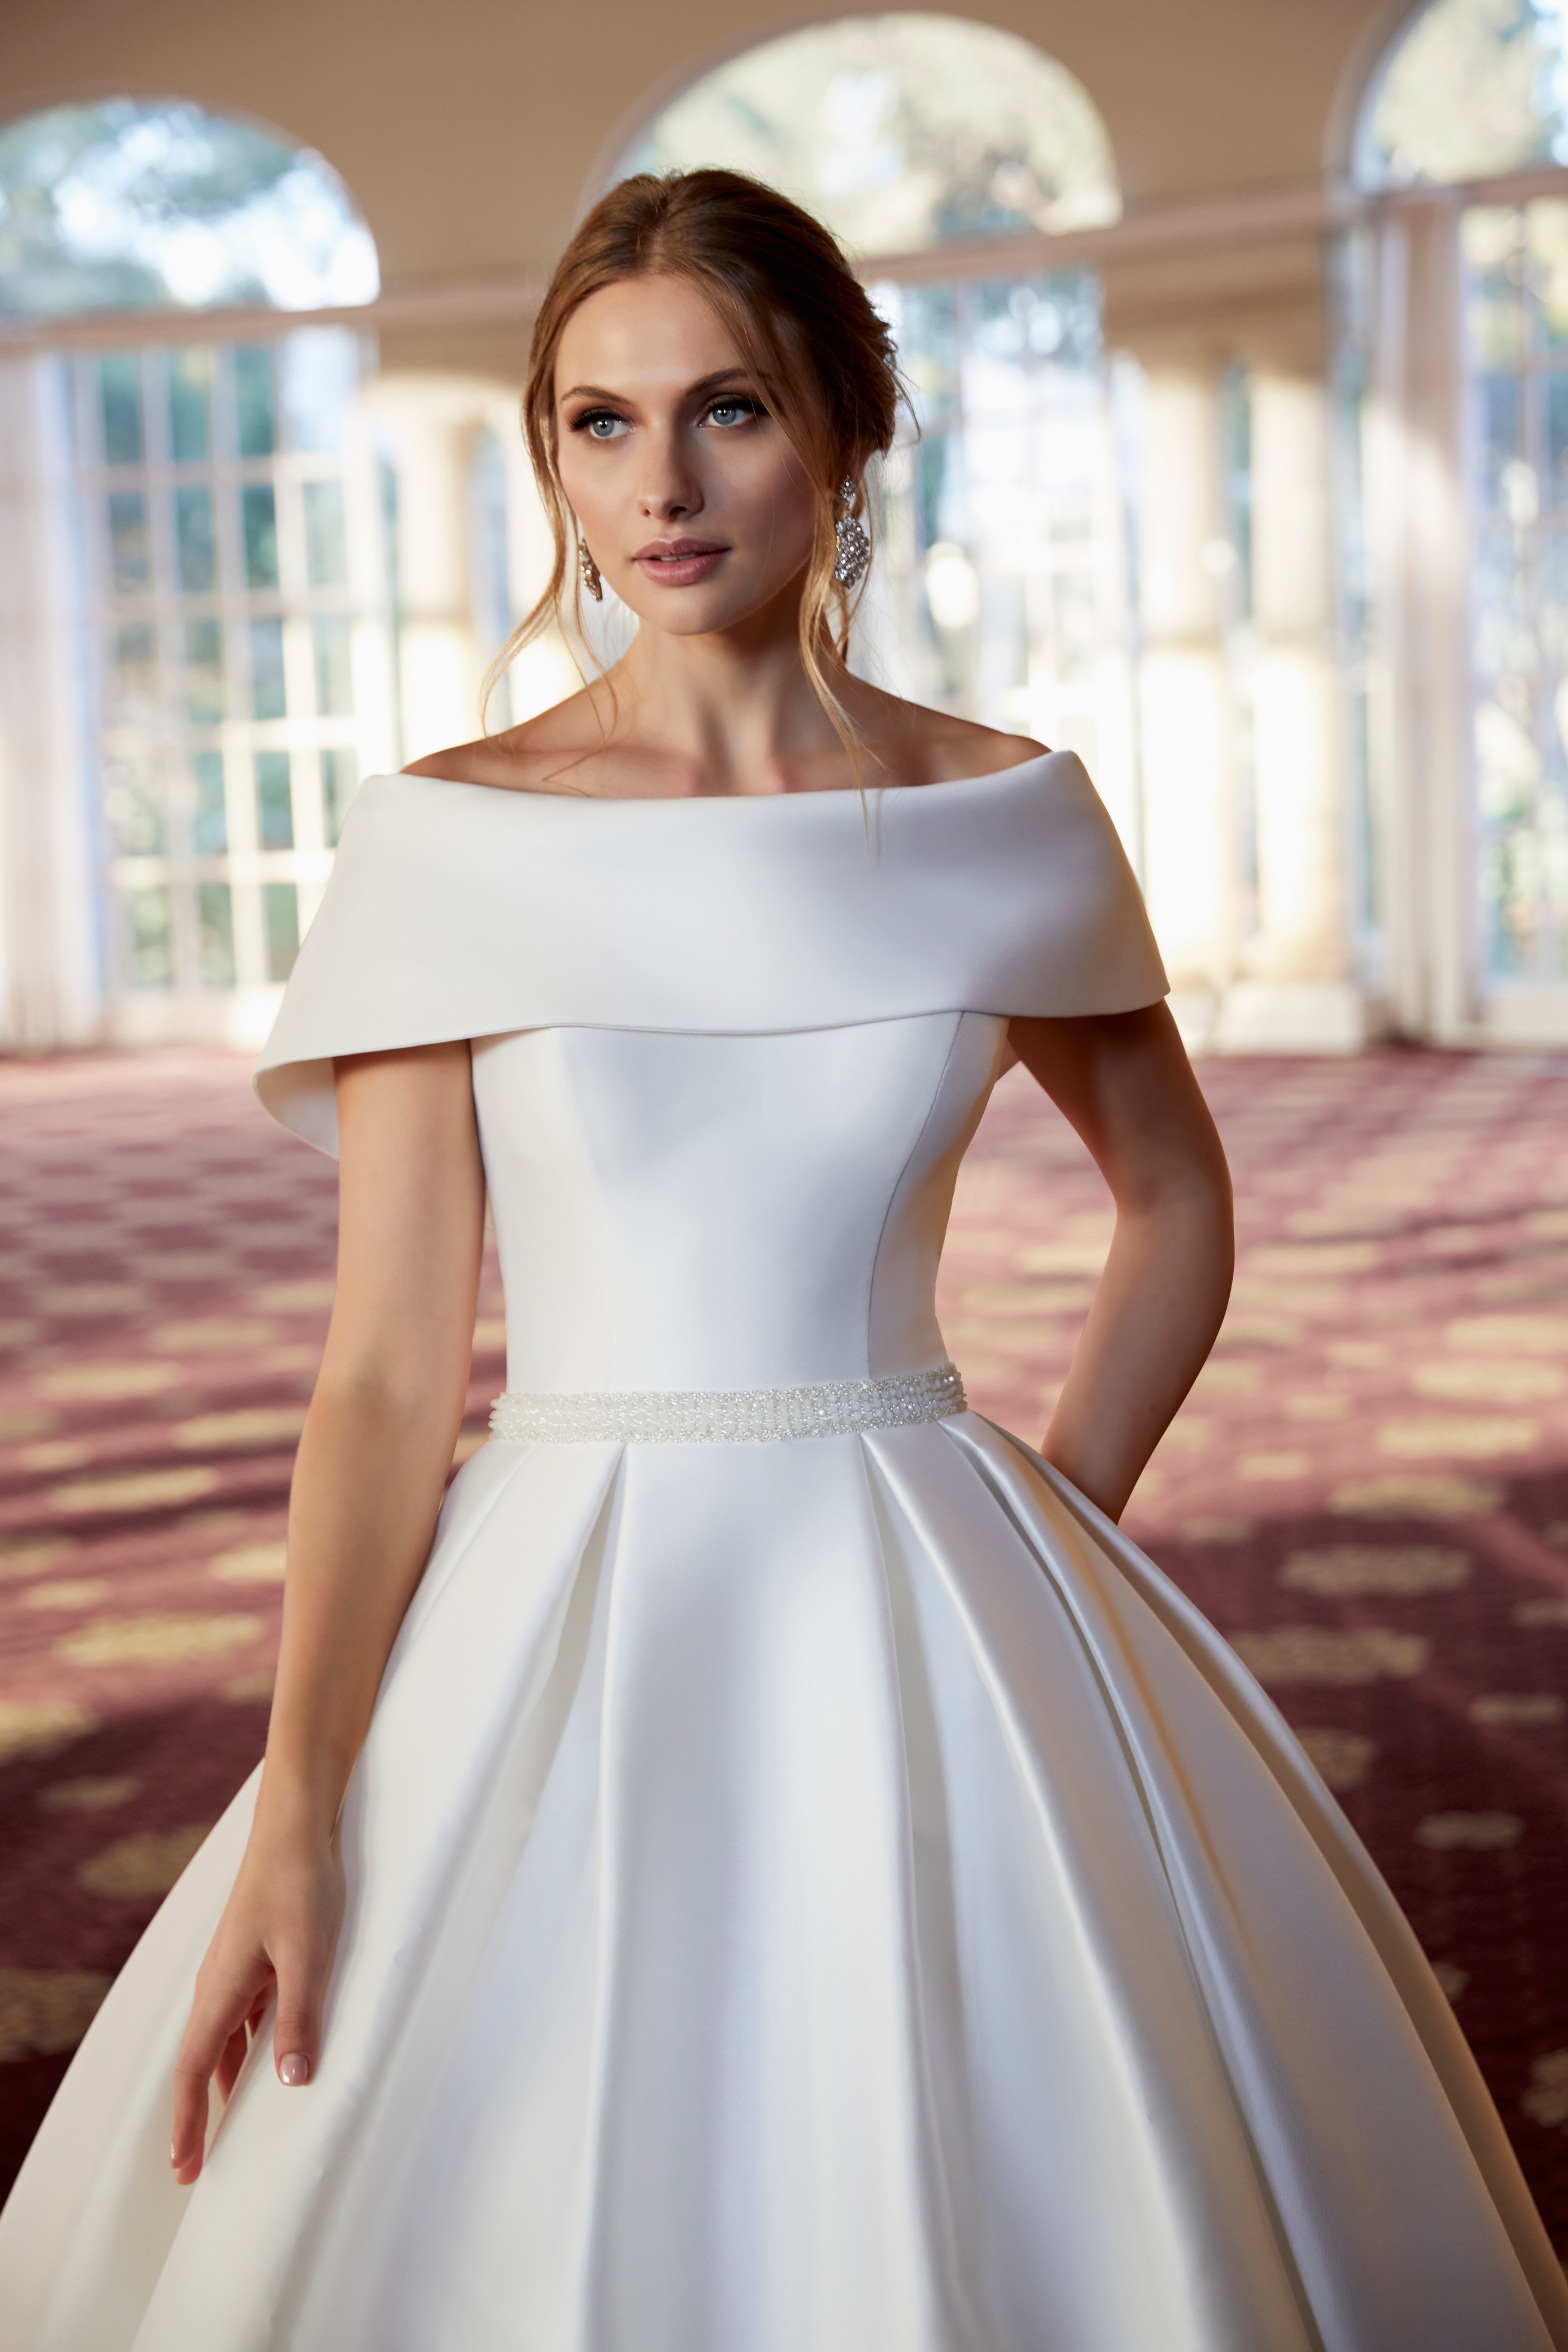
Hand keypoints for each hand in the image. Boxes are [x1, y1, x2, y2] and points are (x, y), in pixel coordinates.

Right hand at [170, 1805, 344, 2184]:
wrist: (297, 1825)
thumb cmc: (300, 1884)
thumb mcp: (308, 1954)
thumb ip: (300, 2017)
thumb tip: (292, 2082)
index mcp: (220, 1989)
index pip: (195, 2071)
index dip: (189, 2122)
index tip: (183, 2168)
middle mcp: (219, 1985)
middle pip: (203, 2063)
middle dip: (200, 2114)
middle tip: (198, 2166)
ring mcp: (238, 1971)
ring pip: (226, 2041)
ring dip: (227, 2085)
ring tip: (235, 2129)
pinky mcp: (258, 1958)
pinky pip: (248, 2017)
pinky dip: (252, 2050)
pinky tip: (275, 2063)